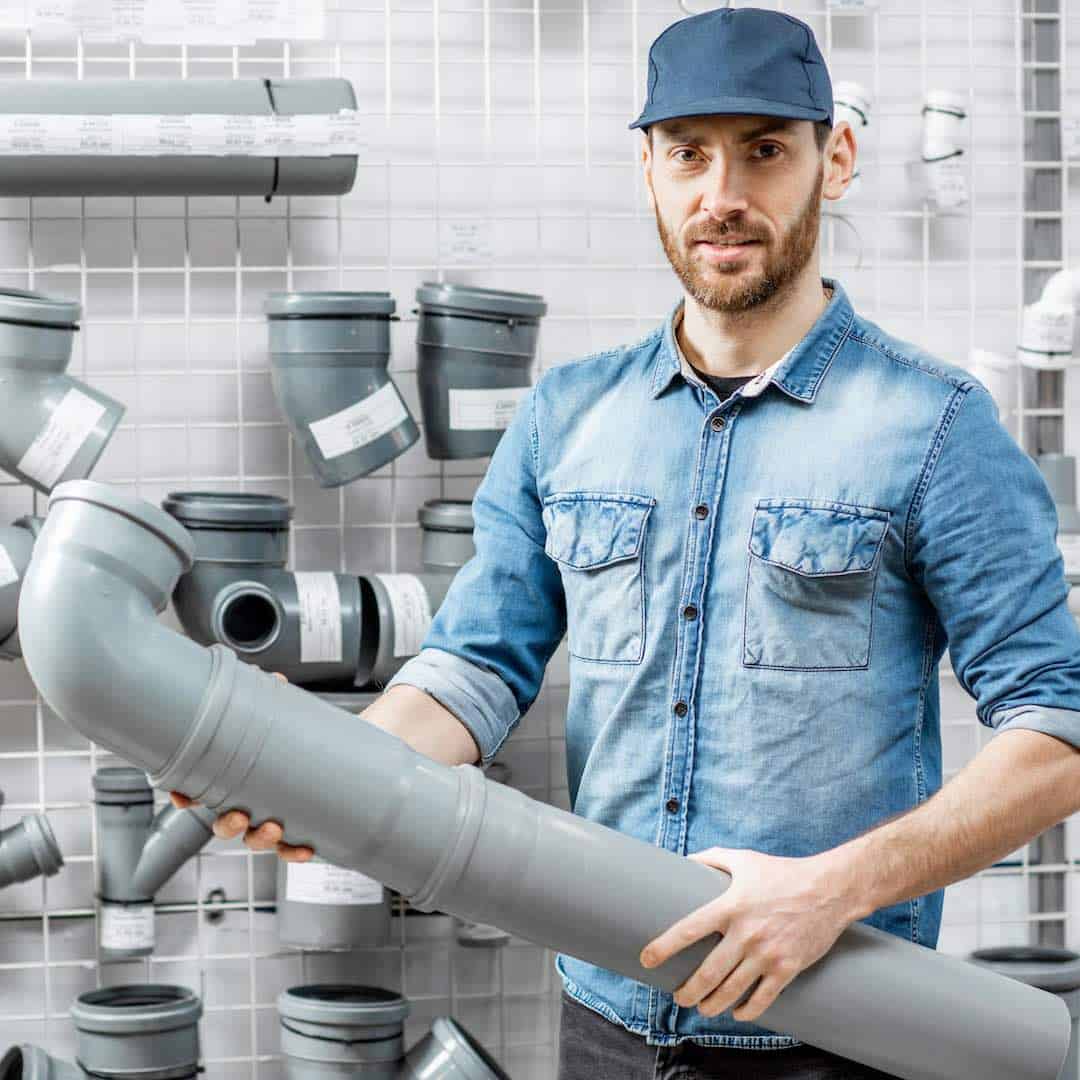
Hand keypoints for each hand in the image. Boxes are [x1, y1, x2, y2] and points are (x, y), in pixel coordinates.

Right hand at [168, 671, 313, 862]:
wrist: (343, 753)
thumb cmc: (300, 738)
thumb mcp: (286, 715)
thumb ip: (275, 697)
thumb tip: (274, 681)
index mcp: (234, 778)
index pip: (200, 791)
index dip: (186, 796)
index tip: (183, 796)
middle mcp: (248, 803)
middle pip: (224, 824)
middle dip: (228, 825)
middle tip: (239, 816)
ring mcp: (271, 818)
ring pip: (255, 840)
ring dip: (260, 839)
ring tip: (274, 828)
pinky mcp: (299, 827)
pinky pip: (291, 849)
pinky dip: (295, 852)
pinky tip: (306, 848)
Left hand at [639, 846, 858, 1022]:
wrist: (830, 889)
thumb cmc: (783, 872)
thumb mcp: (744, 860)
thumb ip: (712, 858)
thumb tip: (686, 860)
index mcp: (730, 906)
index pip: (688, 930)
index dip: (664, 947)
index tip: (646, 959)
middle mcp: (746, 933)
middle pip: (708, 973)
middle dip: (688, 991)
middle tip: (678, 997)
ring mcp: (767, 953)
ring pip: (732, 991)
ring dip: (712, 1005)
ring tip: (702, 1008)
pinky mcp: (788, 968)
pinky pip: (763, 999)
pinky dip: (747, 1011)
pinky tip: (737, 1013)